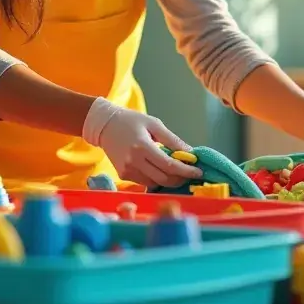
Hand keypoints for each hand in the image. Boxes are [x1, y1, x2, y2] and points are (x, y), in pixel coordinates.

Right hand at [82, 99, 202, 189]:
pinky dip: (158, 179)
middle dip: (181, 178)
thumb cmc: (131, 121)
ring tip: (179, 171)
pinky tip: (163, 170)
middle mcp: (134, 162)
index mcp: (142, 147)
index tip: (199, 171)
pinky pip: (146, 182)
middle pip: (164, 178)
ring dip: (170, 180)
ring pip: (156, 183)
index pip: (169, 165)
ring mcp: (127, 170)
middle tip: (191, 173)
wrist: (105, 126)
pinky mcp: (124, 175)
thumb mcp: (154, 124)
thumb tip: (190, 153)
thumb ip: (173, 140)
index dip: (186, 171)